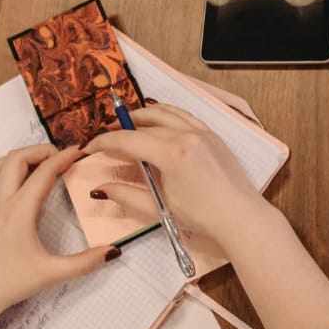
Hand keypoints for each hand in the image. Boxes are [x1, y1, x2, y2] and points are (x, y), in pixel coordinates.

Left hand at [0, 145, 116, 327]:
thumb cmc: (9, 283)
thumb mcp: (51, 273)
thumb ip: (84, 263)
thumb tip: (112, 251)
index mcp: (20, 211)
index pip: (44, 173)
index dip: (63, 157)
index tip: (79, 151)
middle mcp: (1, 203)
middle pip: (16, 159)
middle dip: (39, 150)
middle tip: (58, 156)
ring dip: (14, 158)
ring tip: (34, 163)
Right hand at [83, 103, 266, 250]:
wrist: (239, 215)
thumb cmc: (202, 215)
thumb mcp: (160, 208)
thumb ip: (127, 195)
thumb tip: (100, 189)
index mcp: (172, 153)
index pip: (129, 140)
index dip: (105, 143)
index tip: (89, 147)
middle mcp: (187, 135)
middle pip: (145, 125)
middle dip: (121, 130)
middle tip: (104, 137)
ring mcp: (202, 132)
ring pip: (166, 113)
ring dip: (143, 115)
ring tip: (126, 122)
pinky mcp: (212, 135)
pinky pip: (185, 115)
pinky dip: (167, 114)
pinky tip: (158, 119)